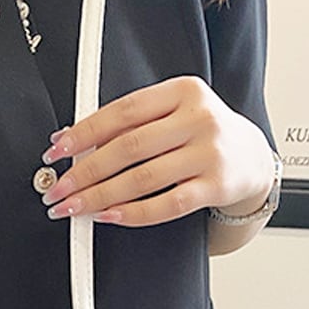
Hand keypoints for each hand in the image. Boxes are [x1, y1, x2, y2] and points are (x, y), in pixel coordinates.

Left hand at [38, 76, 273, 226]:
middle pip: (128, 148)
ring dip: (99, 197)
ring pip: (142, 179)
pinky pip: (166, 205)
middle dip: (84, 172)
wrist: (251, 158)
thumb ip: (130, 125)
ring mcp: (209, 153)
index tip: (56, 152)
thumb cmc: (200, 136)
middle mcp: (198, 118)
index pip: (122, 112)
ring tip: (73, 208)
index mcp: (182, 92)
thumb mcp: (172, 115)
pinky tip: (108, 216)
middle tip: (57, 189)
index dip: (84, 133)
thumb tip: (71, 142)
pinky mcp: (216, 185)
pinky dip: (132, 213)